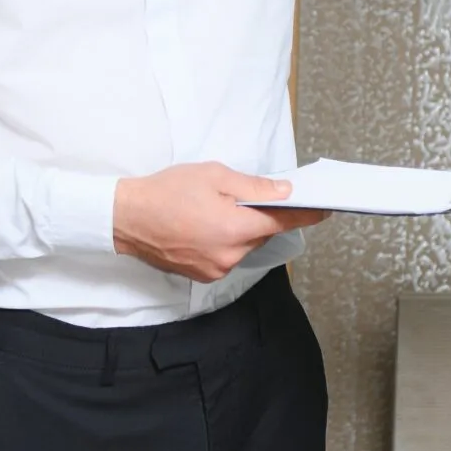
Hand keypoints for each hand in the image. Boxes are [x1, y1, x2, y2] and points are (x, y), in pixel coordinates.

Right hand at [113, 163, 329, 283]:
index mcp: (235, 228)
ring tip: (213, 209)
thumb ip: (253, 186)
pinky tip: (204, 225)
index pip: (282, 221)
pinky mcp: (204, 275)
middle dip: (258, 215)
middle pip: (262, 234)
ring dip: (239, 228)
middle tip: (240, 196)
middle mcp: (230, 255)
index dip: (306, 214)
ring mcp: (216, 268)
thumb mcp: (213, 175)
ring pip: (244, 245)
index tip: (325, 210)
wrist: (125, 218)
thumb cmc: (165, 191)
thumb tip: (284, 192)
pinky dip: (224, 240)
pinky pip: (227, 255)